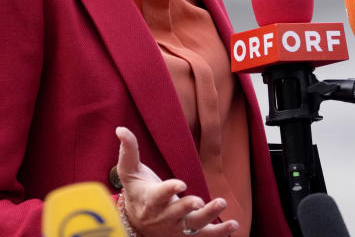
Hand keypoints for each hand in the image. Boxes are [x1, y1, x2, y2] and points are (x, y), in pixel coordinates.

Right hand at [115, 127, 238, 235]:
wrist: (136, 224)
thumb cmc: (136, 191)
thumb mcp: (129, 171)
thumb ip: (129, 150)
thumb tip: (121, 129)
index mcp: (150, 200)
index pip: (158, 196)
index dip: (169, 190)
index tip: (181, 183)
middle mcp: (163, 216)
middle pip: (176, 213)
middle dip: (187, 207)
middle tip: (199, 200)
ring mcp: (176, 228)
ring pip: (193, 226)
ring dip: (209, 216)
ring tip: (222, 202)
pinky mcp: (187, 235)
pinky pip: (205, 236)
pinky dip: (220, 232)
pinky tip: (234, 224)